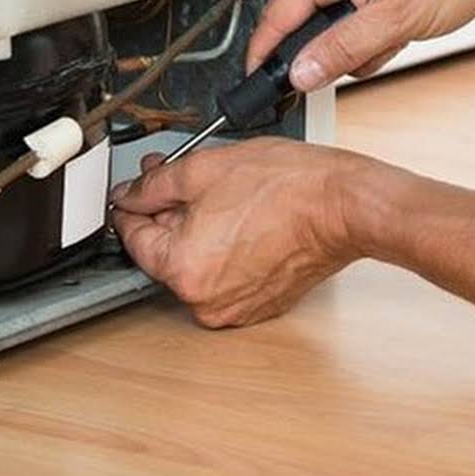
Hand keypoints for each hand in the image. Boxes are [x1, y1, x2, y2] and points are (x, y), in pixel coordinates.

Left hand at [110, 139, 363, 327]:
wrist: (343, 205)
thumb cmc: (289, 187)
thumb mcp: (206, 167)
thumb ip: (156, 184)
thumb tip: (130, 195)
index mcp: (184, 269)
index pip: (134, 239)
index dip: (134, 205)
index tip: (138, 191)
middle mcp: (205, 301)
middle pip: (168, 253)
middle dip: (172, 215)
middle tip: (187, 181)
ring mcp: (236, 308)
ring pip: (200, 264)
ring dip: (203, 232)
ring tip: (228, 196)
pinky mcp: (262, 305)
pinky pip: (228, 276)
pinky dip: (230, 251)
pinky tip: (248, 219)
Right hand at [247, 0, 474, 86]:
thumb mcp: (399, 19)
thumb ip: (343, 50)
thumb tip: (300, 73)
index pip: (277, 14)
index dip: (267, 57)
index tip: (259, 87)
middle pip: (304, 18)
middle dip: (338, 46)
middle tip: (380, 45)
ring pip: (331, 16)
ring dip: (361, 37)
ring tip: (400, 27)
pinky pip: (349, 3)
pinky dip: (371, 21)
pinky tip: (401, 17)